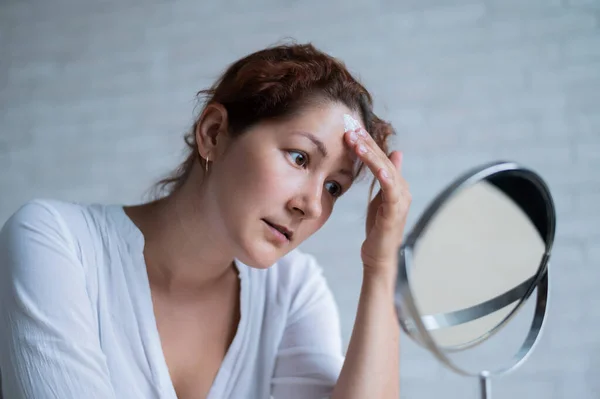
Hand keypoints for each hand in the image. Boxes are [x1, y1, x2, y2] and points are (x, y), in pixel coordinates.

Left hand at [344, 124, 410, 276]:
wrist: (379, 256)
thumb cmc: (378, 229)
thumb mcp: (380, 199)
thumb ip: (385, 177)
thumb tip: (395, 154)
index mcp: (397, 184)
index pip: (381, 157)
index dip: (368, 142)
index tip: (351, 128)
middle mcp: (402, 189)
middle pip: (384, 160)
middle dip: (367, 143)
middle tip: (350, 129)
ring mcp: (400, 200)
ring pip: (386, 170)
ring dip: (371, 155)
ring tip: (356, 142)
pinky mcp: (395, 212)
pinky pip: (390, 190)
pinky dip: (385, 176)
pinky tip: (376, 167)